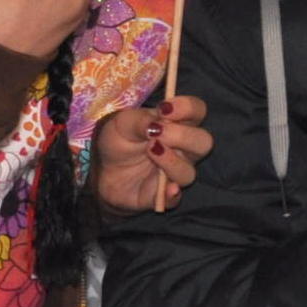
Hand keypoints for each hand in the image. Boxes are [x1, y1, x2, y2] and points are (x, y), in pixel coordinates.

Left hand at [93, 95, 211, 213]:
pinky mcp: (163, 195)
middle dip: (183, 136)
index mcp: (177, 124)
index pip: (197, 111)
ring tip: (150, 151)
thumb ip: (140, 120)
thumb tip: (157, 125)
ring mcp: (176, 173)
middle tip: (157, 133)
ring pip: (189, 172)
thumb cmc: (119, 142)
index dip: (188, 108)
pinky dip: (172, 194)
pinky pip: (175, 198)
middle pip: (204, 142)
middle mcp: (183, 149)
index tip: (164, 109)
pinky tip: (167, 188)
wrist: (102, 172)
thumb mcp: (122, 123)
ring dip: (172, 161)